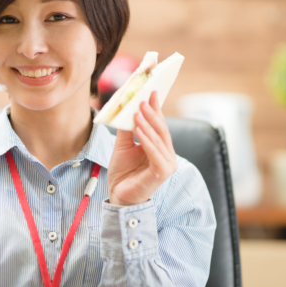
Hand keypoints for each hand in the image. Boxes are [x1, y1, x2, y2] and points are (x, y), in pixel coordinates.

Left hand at [107, 91, 176, 205]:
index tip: (151, 91)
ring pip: (159, 139)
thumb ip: (127, 129)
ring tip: (138, 110)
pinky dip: (147, 140)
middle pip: (161, 129)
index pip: (159, 124)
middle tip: (143, 99)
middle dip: (152, 112)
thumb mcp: (123, 146)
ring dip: (148, 123)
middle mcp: (167, 154)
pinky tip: (138, 129)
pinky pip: (155, 152)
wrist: (119, 195)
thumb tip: (126, 109)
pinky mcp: (162, 172)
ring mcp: (167, 164)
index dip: (156, 108)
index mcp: (160, 148)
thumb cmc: (123, 173)